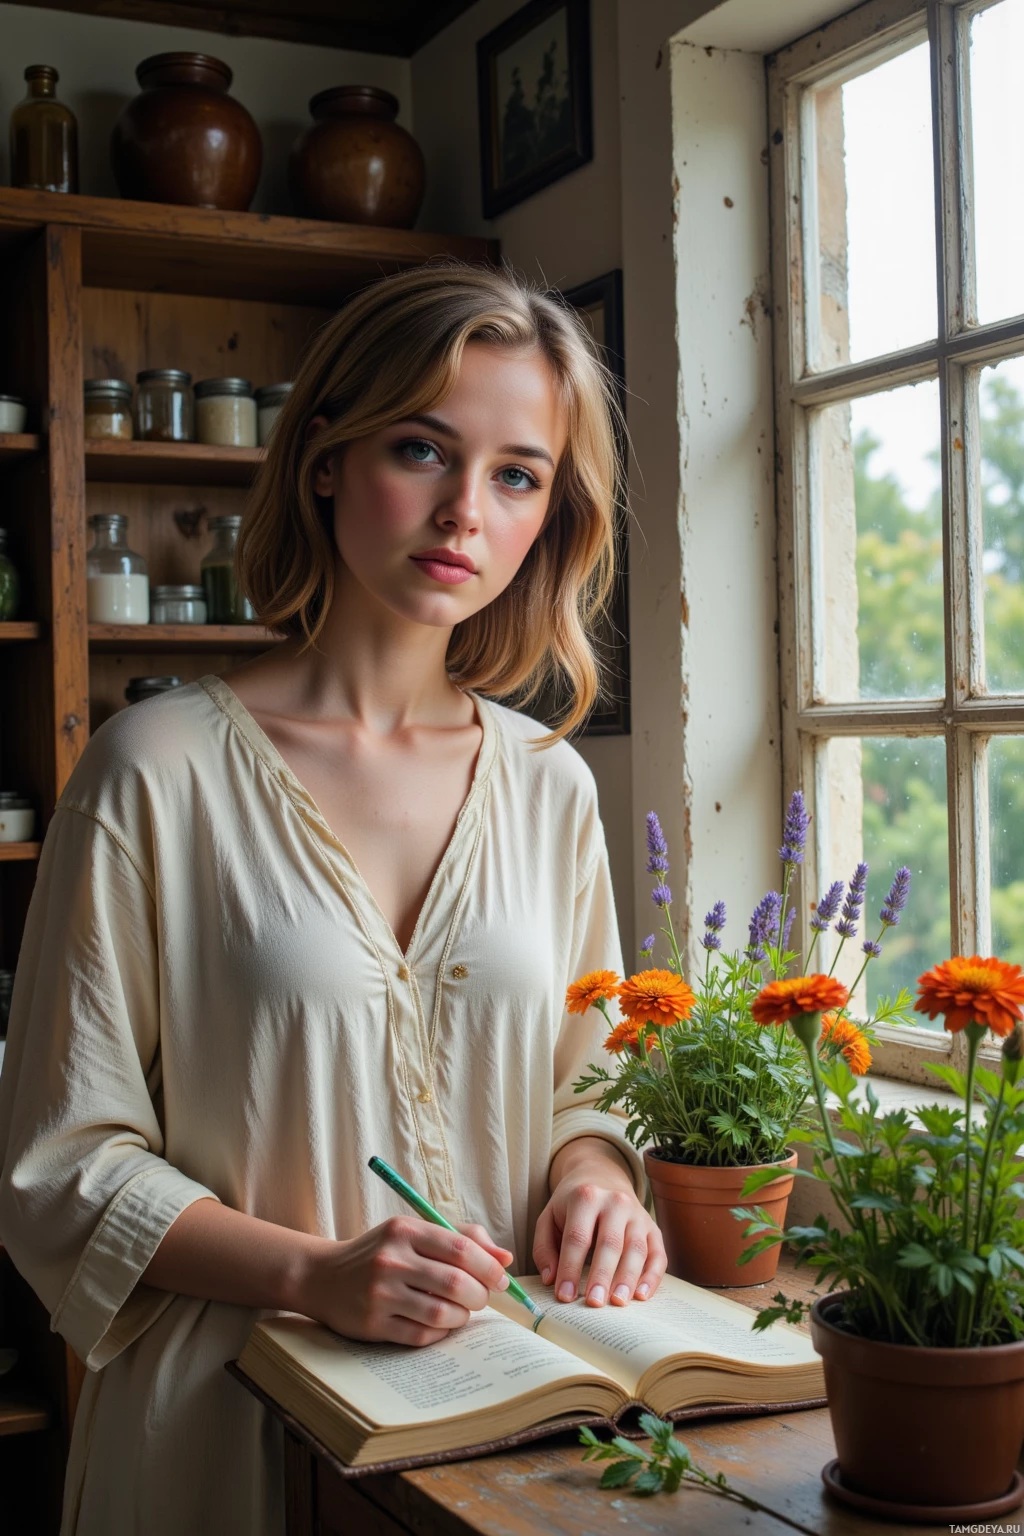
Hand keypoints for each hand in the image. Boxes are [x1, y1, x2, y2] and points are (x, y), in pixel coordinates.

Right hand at [295, 1218, 512, 1346]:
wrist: (322, 1277)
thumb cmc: (379, 1253)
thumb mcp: (412, 1232)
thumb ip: (460, 1238)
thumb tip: (504, 1259)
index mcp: (404, 1230)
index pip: (460, 1248)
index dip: (488, 1268)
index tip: (500, 1280)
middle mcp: (391, 1259)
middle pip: (456, 1283)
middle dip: (479, 1296)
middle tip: (481, 1299)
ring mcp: (380, 1294)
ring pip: (442, 1313)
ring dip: (461, 1317)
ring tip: (460, 1312)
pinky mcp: (373, 1324)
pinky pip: (422, 1335)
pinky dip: (440, 1332)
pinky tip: (439, 1324)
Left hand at [534, 1139, 665, 1307]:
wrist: (602, 1177)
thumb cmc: (571, 1206)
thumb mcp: (548, 1218)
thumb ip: (544, 1248)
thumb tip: (551, 1279)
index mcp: (586, 1197)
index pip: (577, 1236)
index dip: (570, 1267)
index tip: (564, 1295)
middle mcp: (616, 1202)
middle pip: (610, 1242)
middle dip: (601, 1275)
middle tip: (594, 1303)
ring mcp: (638, 1215)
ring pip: (636, 1249)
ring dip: (628, 1278)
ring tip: (618, 1303)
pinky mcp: (653, 1229)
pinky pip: (658, 1254)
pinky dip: (652, 1276)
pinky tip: (641, 1295)